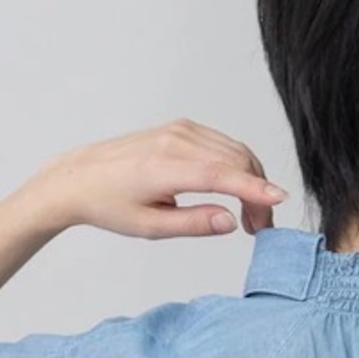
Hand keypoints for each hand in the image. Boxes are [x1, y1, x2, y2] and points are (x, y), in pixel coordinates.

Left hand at [26, 118, 288, 239]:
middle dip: (257, 194)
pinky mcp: (180, 128)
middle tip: (259, 229)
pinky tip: (235, 191)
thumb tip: (229, 221)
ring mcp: (179, 130)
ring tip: (249, 217)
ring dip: (251, 181)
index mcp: (165, 167)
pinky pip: (221, 144)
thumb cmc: (109, 205)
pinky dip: (237, 166)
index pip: (221, 175)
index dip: (254, 189)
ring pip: (233, 151)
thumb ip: (193, 224)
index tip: (279, 200)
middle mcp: (175, 141)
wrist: (79, 178)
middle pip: (235, 161)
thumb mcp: (150, 227)